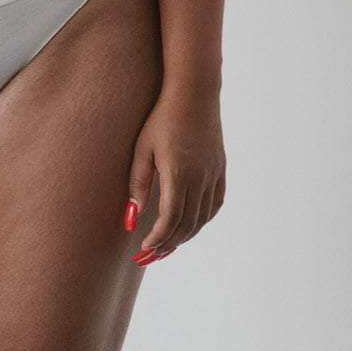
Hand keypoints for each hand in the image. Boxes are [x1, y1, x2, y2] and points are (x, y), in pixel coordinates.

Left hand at [123, 84, 224, 264]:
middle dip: (168, 244)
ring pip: (202, 218)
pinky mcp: (220, 169)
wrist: (194, 93)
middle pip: (187, 224)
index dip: (157, 239)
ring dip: (185, 236)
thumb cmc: (161, 118)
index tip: (143, 249)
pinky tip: (190, 226)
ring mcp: (214, 174)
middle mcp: (201, 178)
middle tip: (150, 257)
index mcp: (180, 173)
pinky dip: (202, 220)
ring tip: (166, 247)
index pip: (170, 219)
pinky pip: (215, 204)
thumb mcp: (142, 150)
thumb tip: (131, 220)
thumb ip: (138, 185)